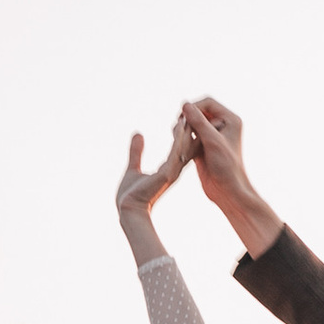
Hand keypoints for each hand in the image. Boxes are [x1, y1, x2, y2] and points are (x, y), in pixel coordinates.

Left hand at [116, 114, 195, 250]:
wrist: (127, 210)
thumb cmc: (130, 195)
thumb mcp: (133, 168)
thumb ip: (136, 151)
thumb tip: (138, 134)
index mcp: (168, 170)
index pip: (182, 150)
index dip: (187, 135)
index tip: (189, 119)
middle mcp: (173, 171)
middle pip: (188, 147)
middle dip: (191, 131)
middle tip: (196, 113)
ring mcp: (171, 173)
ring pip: (184, 148)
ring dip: (187, 132)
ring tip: (192, 115)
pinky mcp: (166, 175)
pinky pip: (175, 154)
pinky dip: (179, 141)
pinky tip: (182, 128)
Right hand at [183, 96, 283, 256]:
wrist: (227, 191)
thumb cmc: (226, 167)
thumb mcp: (212, 141)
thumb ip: (199, 122)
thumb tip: (185, 104)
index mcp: (230, 120)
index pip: (208, 103)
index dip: (194, 106)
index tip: (182, 116)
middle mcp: (222, 126)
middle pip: (199, 112)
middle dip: (187, 118)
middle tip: (178, 128)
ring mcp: (212, 137)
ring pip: (192, 124)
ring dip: (183, 128)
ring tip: (177, 137)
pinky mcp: (202, 147)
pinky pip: (189, 136)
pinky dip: (182, 139)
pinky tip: (178, 147)